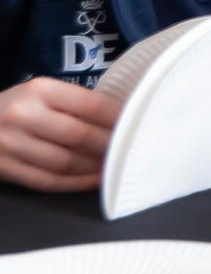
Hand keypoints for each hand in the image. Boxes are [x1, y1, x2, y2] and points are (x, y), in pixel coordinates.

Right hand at [0, 78, 121, 192]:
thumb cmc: (17, 106)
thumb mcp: (41, 93)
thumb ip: (72, 103)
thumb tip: (118, 117)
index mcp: (40, 90)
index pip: (90, 105)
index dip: (116, 118)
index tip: (135, 124)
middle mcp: (24, 115)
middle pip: (79, 136)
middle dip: (107, 146)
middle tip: (128, 150)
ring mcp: (11, 145)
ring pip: (64, 163)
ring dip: (93, 168)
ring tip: (113, 167)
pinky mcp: (4, 170)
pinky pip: (46, 181)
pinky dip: (74, 184)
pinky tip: (91, 181)